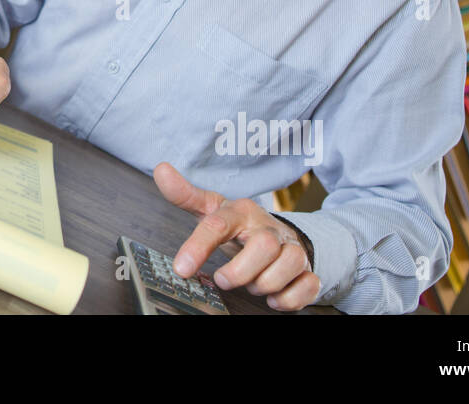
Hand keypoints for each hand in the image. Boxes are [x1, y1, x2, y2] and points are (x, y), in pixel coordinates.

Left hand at [154, 162, 320, 310]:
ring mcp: (291, 248)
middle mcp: (269, 228)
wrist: (278, 234)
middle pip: (264, 246)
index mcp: (241, 212)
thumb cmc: (240, 225)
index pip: (218, 225)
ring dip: (265, 284)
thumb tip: (161, 171)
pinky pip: (308, 285)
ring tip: (252, 284)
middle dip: (241, 271)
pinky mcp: (307, 269)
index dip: (198, 247)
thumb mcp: (212, 209)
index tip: (182, 269)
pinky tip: (273, 297)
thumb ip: (185, 195)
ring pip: (290, 265)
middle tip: (224, 279)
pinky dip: (289, 298)